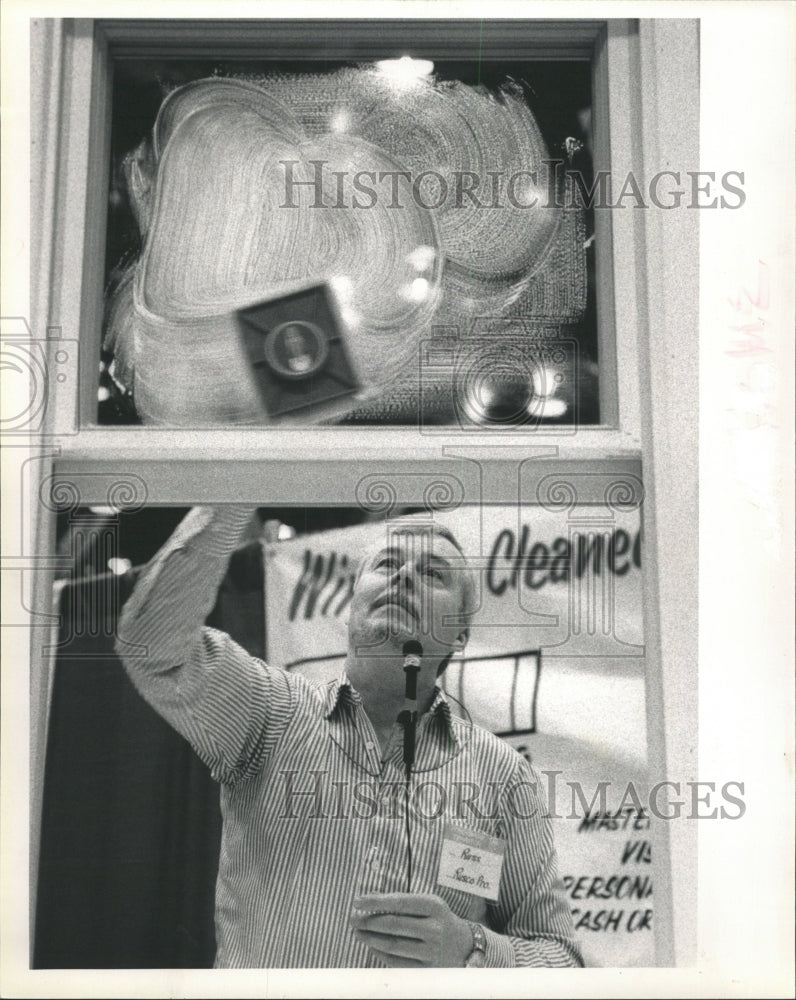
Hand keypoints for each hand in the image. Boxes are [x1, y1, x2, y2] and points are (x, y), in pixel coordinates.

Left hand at [350, 892, 473, 967]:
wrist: (463, 945)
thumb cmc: (438, 919)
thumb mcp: (426, 903)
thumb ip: (401, 901)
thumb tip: (369, 899)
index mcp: (434, 906)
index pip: (398, 902)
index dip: (375, 902)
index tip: (357, 901)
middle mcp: (434, 928)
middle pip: (393, 925)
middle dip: (368, 922)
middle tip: (353, 919)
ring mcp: (431, 950)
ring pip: (392, 945)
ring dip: (370, 938)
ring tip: (358, 933)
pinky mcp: (427, 969)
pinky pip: (397, 962)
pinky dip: (380, 953)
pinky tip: (372, 945)